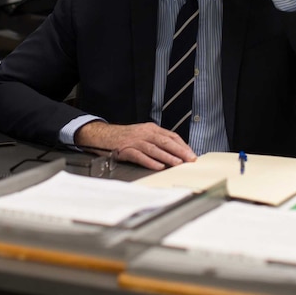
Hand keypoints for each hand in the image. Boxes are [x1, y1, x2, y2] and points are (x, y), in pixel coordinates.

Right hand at [75, 121, 196, 170]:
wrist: (103, 135)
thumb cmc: (125, 137)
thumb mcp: (143, 135)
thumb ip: (157, 141)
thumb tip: (175, 153)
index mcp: (151, 128)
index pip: (171, 136)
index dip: (182, 145)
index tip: (191, 154)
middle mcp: (144, 133)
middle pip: (165, 141)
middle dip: (179, 151)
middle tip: (190, 159)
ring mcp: (135, 141)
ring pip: (154, 148)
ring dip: (167, 156)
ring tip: (177, 163)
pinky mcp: (125, 149)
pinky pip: (140, 156)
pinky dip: (150, 161)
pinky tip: (158, 166)